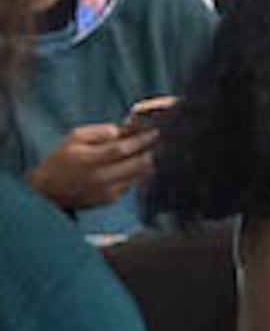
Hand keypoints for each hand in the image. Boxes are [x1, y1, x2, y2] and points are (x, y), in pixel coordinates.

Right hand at [26, 123, 156, 210]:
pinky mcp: (110, 200)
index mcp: (88, 159)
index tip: (155, 132)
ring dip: (148, 163)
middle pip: (136, 164)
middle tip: (158, 141)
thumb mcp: (75, 138)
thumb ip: (99, 132)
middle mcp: (99, 178)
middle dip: (150, 151)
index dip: (141, 140)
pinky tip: (138, 165)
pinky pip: (132, 184)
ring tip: (151, 151)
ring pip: (139, 176)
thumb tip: (122, 130)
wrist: (49, 190)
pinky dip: (138, 174)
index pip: (122, 149)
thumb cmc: (63, 159)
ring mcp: (106, 191)